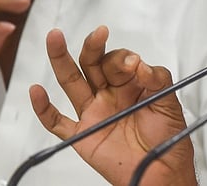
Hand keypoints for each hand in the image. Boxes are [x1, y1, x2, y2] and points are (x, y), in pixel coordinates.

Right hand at [30, 26, 195, 185]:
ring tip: (54, 39)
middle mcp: (109, 94)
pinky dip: (43, 108)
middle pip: (92, 63)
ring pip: (71, 82)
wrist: (161, 171)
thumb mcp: (170, 103)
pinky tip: (36, 91)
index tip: (133, 64)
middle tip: (98, 34)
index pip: (117, 61)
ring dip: (61, 59)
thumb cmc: (168, 138)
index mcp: (130, 84)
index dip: (122, 58)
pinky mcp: (82, 134)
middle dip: (92, 46)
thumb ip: (157, 80)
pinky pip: (56, 121)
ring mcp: (93, 112)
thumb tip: (140, 64)